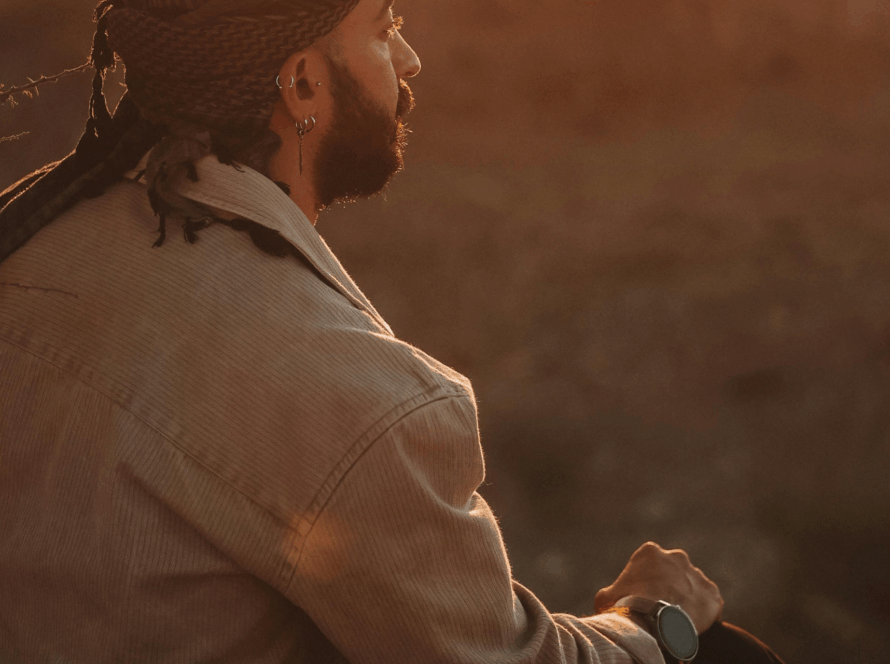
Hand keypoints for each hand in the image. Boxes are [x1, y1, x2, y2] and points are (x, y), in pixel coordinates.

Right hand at [594, 541, 723, 634]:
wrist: (652, 620)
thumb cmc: (625, 606)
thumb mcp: (606, 596)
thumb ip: (612, 592)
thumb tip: (609, 598)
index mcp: (650, 552)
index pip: (651, 564)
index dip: (648, 581)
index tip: (645, 596)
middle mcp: (677, 557)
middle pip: (674, 572)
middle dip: (670, 586)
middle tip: (661, 607)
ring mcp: (697, 575)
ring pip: (693, 587)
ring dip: (687, 600)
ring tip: (677, 620)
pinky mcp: (712, 595)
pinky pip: (710, 604)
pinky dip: (704, 615)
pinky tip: (692, 627)